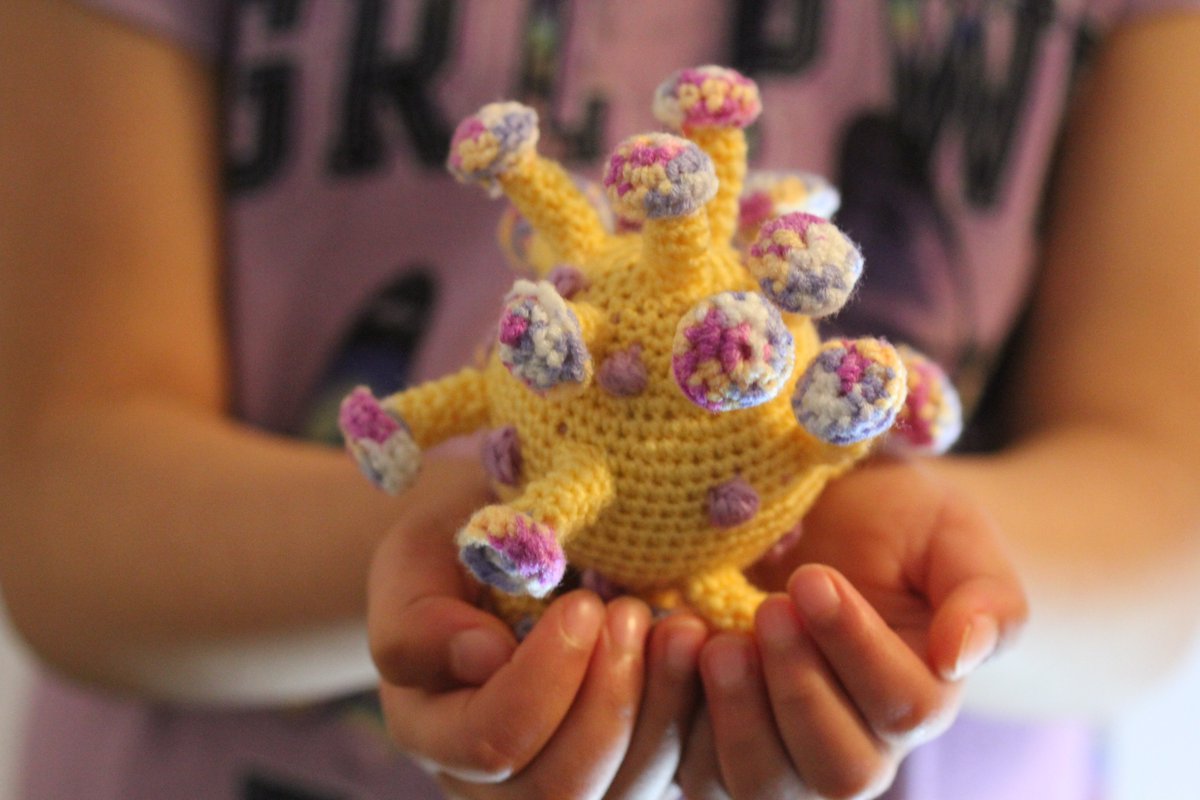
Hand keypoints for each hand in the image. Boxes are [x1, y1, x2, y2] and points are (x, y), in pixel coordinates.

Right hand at [367, 460, 708, 798]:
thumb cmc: (456, 542)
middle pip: (560, 789)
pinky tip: (700, 653)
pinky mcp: (620, 767)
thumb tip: (482, 657)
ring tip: (680, 628)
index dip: (544, 680)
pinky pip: (666, 773)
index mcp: (430, 726)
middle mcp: (488, 779)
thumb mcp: (418, 554)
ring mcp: (559, 779)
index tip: (581, 603)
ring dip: (662, 709)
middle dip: (610, 700)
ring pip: (622, 792)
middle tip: (633, 612)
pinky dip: (694, 719)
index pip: (490, 741)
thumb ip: (422, 616)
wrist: (502, 546)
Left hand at [678, 458, 1028, 798]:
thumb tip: (961, 657)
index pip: (904, 706)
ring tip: (712, 640)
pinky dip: (682, 725)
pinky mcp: (722, 744)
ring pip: (767, 786)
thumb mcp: (949, 532)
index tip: (812, 579)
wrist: (823, 515)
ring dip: (739, 717)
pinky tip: (677, 653)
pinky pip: (701, 773)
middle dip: (798, 688)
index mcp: (922, 696)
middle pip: (841, 771)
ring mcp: (788, 752)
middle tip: (767, 608)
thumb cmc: (892, 521)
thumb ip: (982, 595)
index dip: (855, 647)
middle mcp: (861, 743)